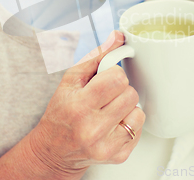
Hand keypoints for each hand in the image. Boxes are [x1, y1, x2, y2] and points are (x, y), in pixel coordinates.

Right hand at [0, 31, 145, 179]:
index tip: (106, 79)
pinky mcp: (118, 156)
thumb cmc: (61, 112)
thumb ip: (96, 57)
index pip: (117, 79)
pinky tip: (113, 124)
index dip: (114, 75)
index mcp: (80, 107)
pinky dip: (129, 123)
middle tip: (106, 95)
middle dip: (120, 90)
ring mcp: (106, 145)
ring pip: (138, 111)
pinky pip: (139, 129)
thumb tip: (118, 37)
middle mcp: (93, 129)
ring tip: (110, 110)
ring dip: (126, 107)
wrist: (55, 149)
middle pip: (130, 94)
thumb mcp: (71, 80)